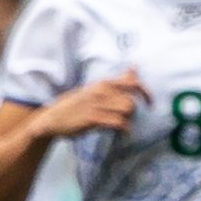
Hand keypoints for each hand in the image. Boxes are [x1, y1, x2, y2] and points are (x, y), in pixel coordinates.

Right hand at [32, 69, 148, 141]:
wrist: (50, 119)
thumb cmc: (74, 105)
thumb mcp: (94, 88)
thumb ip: (116, 81)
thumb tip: (134, 68)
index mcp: (103, 83)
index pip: (133, 83)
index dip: (146, 93)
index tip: (150, 103)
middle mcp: (101, 91)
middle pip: (131, 101)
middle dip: (131, 113)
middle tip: (123, 119)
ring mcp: (96, 105)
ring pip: (126, 111)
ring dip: (127, 120)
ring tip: (119, 125)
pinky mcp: (92, 118)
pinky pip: (118, 122)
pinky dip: (123, 129)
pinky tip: (121, 133)